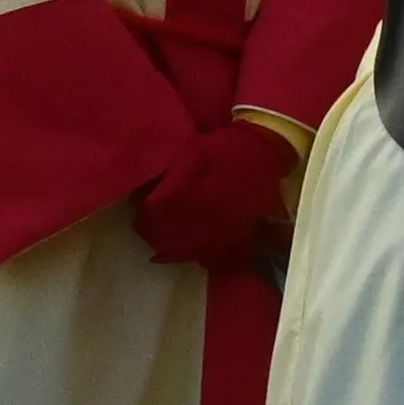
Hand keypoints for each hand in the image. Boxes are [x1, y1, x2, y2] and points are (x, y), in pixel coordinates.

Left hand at [131, 120, 294, 267]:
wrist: (265, 153)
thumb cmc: (224, 148)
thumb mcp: (193, 152)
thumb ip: (170, 179)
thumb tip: (147, 202)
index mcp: (196, 199)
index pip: (157, 217)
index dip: (142, 215)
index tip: (138, 208)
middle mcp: (209, 222)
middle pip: (167, 238)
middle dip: (150, 232)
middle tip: (143, 224)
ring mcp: (224, 233)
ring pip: (184, 251)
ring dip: (166, 246)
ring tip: (156, 238)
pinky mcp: (235, 237)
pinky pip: (207, 256)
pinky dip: (188, 256)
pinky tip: (176, 253)